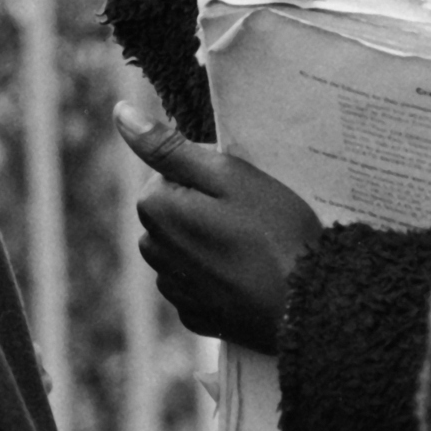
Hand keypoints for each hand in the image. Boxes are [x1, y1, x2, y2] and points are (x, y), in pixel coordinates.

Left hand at [114, 100, 322, 353]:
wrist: (309, 306)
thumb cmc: (274, 233)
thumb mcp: (228, 175)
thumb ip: (169, 146)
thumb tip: (121, 114)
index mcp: (156, 209)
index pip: (168, 174)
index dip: (207, 176)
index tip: (239, 191)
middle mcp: (153, 250)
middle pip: (174, 211)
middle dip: (203, 208)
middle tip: (250, 218)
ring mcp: (174, 288)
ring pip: (184, 247)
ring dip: (209, 243)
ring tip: (253, 250)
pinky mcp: (195, 316)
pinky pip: (198, 283)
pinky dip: (217, 278)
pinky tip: (249, 278)